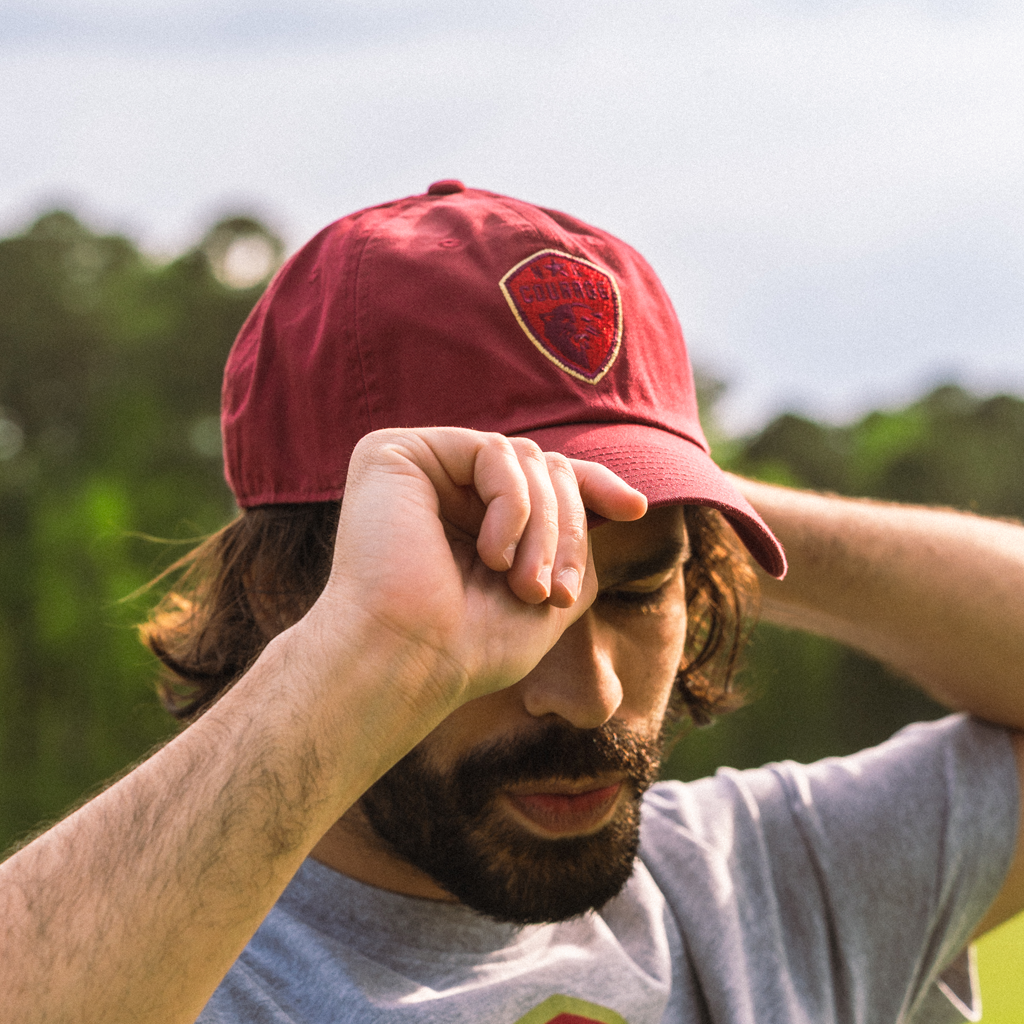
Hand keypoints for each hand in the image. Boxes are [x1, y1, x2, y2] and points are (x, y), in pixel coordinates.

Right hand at [308, 427, 647, 711]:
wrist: (408, 664)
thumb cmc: (471, 646)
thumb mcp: (548, 592)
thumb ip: (575, 542)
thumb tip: (627, 500)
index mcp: (468, 514)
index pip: (542, 479)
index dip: (594, 486)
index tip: (635, 509)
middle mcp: (441, 484)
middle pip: (543, 468)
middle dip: (568, 529)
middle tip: (552, 594)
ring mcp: (418, 467)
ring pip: (527, 459)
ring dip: (545, 528)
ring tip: (524, 587)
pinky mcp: (394, 453)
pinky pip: (495, 452)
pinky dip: (513, 506)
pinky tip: (491, 554)